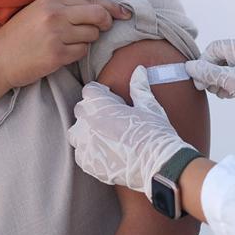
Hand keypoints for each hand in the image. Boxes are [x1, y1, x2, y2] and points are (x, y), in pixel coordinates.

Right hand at [0, 0, 130, 87]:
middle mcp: (55, 15)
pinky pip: (82, 52)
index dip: (112, 6)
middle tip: (104, 28)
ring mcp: (56, 35)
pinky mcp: (57, 55)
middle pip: (98, 15)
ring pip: (92, 35)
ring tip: (68, 43)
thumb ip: (64, 8)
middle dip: (106, 22)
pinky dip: (77, 54)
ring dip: (87, 41)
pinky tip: (62, 54)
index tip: (124, 13)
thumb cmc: (18, 37)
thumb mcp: (37, 12)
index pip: (91, 0)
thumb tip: (98, 10)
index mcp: (51, 1)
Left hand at [67, 66, 191, 198]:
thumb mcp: (149, 106)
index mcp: (102, 105)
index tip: (110, 99)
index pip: (89, 91)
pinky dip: (89, 152)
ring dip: (85, 132)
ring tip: (102, 136)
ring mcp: (87, 144)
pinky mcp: (89, 163)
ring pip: (75, 133)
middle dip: (92, 111)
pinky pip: (80, 154)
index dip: (100, 93)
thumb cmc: (155, 132)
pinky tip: (103, 152)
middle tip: (109, 118)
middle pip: (80, 110)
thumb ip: (139, 87)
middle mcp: (89, 123)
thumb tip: (139, 70)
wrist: (158, 164)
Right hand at [185, 39, 234, 149]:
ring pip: (229, 67)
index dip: (203, 63)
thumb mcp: (231, 82)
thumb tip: (190, 66)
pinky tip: (228, 95)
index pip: (215, 47)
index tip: (200, 81)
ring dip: (219, 79)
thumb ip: (208, 73)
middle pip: (221, 57)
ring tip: (219, 94)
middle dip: (211, 72)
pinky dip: (230, 83)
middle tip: (207, 89)